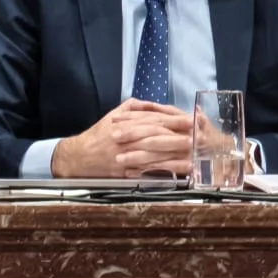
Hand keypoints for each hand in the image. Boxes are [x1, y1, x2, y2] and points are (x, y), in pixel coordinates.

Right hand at [53, 100, 191, 177]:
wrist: (78, 157)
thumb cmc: (99, 134)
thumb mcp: (116, 114)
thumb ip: (137, 107)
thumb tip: (157, 105)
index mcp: (127, 123)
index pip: (156, 120)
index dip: (176, 120)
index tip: (194, 120)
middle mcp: (127, 139)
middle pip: (158, 136)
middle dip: (180, 136)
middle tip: (199, 137)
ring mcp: (127, 157)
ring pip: (155, 155)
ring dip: (177, 156)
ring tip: (195, 155)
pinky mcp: (126, 172)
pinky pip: (149, 171)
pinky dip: (167, 170)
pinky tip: (180, 170)